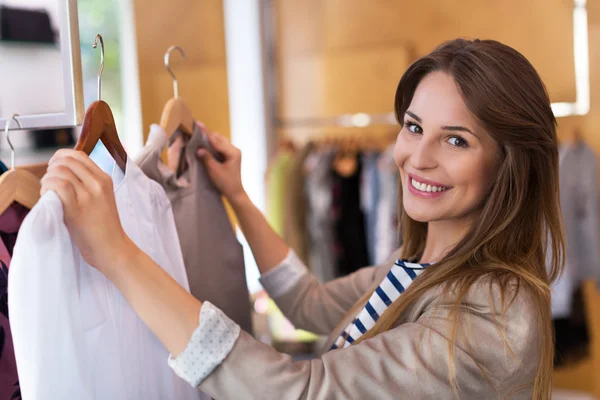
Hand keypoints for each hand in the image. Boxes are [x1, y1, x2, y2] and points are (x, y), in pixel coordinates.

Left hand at [41, 149, 131, 271]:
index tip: (55, 167)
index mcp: (105, 179)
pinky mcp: (77, 208)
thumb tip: (62, 173)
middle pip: (67, 160)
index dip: (61, 157)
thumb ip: (88, 185)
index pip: (79, 155)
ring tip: (47, 190)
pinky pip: (58, 185)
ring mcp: (88, 195)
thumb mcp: (103, 199)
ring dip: (47, 178)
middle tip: (49, 180)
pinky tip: (47, 196)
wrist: (112, 247)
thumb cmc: (104, 227)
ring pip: (60, 171)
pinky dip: (47, 186)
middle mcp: (98, 183)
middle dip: (52, 166)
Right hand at [196, 128, 245, 202]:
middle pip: (219, 138)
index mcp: (232, 152)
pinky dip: (212, 145)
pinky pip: (220, 146)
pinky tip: (204, 145)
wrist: (234, 192)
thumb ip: (207, 158)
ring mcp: (232, 152)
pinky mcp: (229, 156)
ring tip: (199, 136)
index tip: (198, 124)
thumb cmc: (226, 183)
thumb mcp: (214, 171)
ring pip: (219, 141)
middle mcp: (234, 150)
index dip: (206, 133)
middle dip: (208, 134)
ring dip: (210, 139)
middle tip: (196, 130)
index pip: (217, 141)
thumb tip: (198, 148)